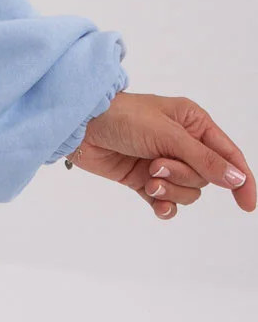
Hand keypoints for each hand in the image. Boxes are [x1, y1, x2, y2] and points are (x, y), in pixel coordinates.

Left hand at [66, 90, 253, 220]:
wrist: (79, 127)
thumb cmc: (123, 117)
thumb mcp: (168, 135)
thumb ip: (204, 160)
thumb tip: (236, 180)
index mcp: (193, 123)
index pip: (228, 155)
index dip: (241, 179)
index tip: (247, 205)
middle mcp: (182, 143)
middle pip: (205, 177)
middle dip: (183, 175)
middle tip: (156, 163)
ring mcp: (163, 163)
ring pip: (187, 191)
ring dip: (170, 188)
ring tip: (148, 176)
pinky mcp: (143, 180)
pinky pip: (166, 202)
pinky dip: (163, 205)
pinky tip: (155, 201)